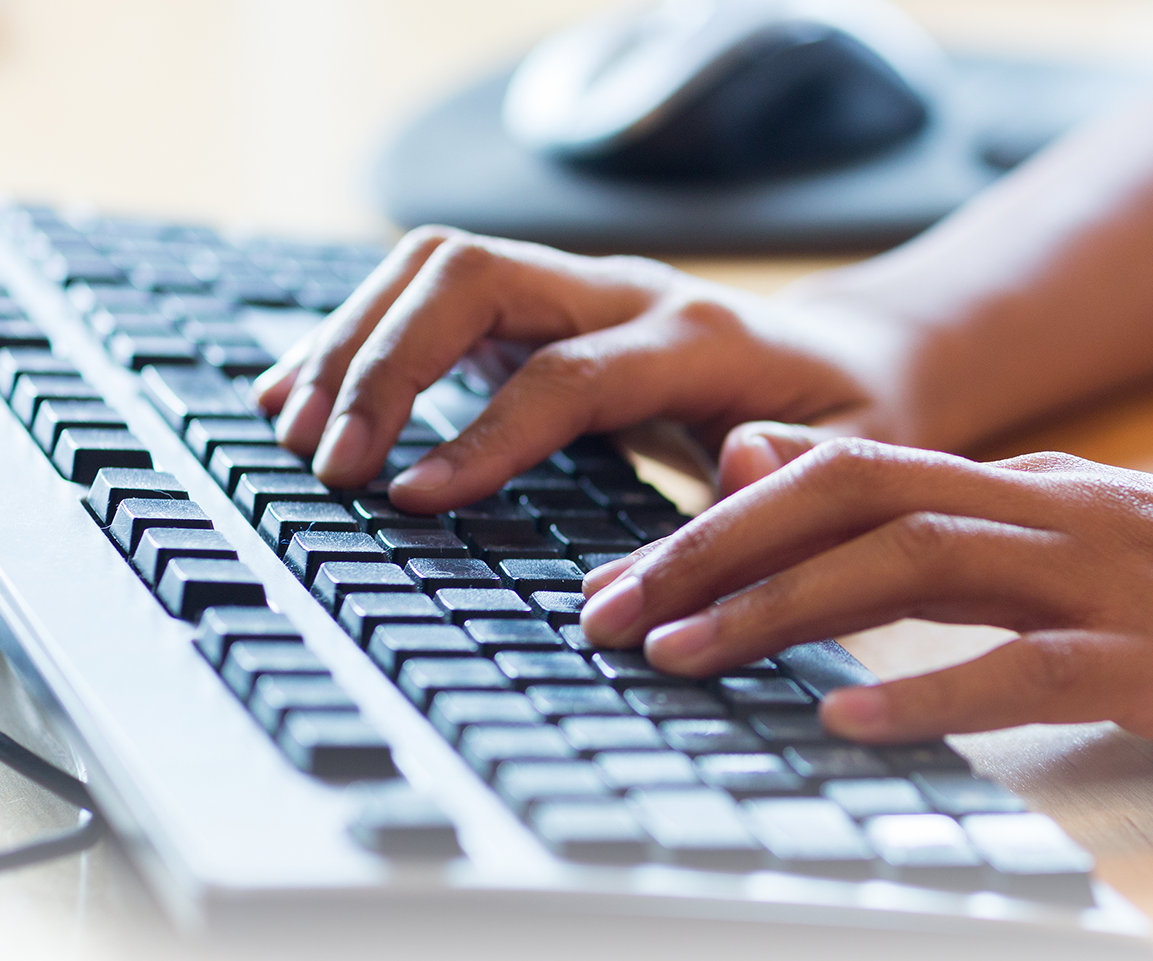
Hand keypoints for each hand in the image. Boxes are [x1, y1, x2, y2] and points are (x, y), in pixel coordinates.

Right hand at [253, 227, 913, 511]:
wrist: (858, 365)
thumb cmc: (856, 427)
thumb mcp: (861, 464)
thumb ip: (800, 475)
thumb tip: (738, 467)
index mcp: (704, 338)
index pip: (570, 371)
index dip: (487, 433)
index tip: (411, 498)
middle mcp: (629, 292)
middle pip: (476, 277)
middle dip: (386, 362)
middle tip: (329, 463)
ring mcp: (579, 290)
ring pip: (440, 269)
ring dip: (355, 342)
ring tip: (291, 432)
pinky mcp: (542, 309)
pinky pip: (434, 296)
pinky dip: (361, 338)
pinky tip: (306, 396)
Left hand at [578, 440, 1152, 778]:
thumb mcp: (1101, 540)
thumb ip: (974, 524)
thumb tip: (837, 500)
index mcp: (1035, 489)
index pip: (845, 477)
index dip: (720, 522)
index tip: (624, 577)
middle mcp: (1057, 512)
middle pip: (851, 505)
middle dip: (711, 555)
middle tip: (604, 614)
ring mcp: (1115, 579)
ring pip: (915, 570)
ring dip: (783, 613)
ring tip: (681, 655)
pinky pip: (1030, 669)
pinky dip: (930, 691)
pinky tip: (851, 722)